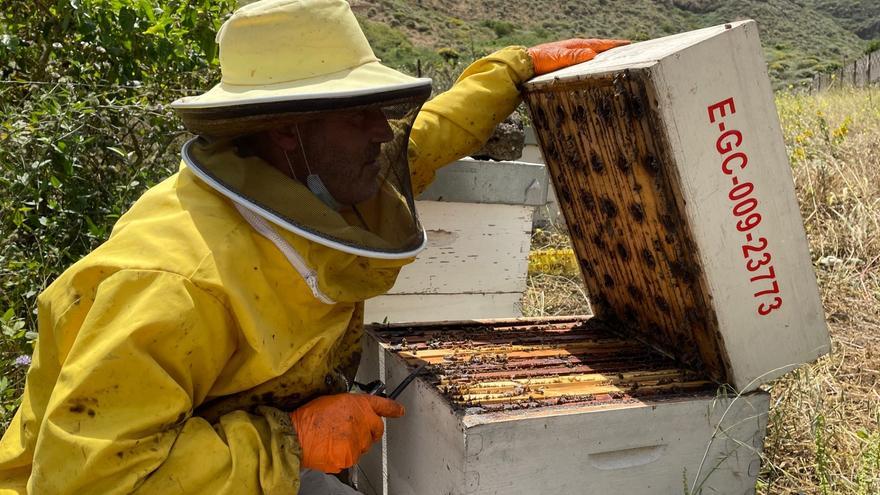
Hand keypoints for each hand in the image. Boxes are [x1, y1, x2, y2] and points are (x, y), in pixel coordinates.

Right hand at [290, 393, 404, 472]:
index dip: (392, 408)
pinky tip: (330, 448)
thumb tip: (357, 415)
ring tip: (333, 439)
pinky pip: (352, 458)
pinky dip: (343, 456)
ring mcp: (358, 440)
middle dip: (368, 432)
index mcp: (358, 405)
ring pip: (364, 446)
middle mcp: (363, 421)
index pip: (382, 405)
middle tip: (351, 432)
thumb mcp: (333, 401)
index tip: (399, 410)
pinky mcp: (351, 456)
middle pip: (376, 430)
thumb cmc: (309, 418)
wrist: (296, 435)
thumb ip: (351, 408)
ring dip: (354, 445)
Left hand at [528, 38, 629, 75]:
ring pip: (591, 54)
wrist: (526, 64)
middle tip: (626, 50)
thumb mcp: (559, 58)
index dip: (613, 45)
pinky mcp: (565, 62)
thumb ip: (575, 56)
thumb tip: (593, 54)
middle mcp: (574, 48)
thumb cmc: (541, 60)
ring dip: (602, 56)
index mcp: (576, 45)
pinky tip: (594, 67)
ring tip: (614, 59)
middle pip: (598, 48)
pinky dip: (592, 62)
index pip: (599, 44)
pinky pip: (584, 61)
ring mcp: (570, 54)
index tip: (627, 44)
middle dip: (611, 49)